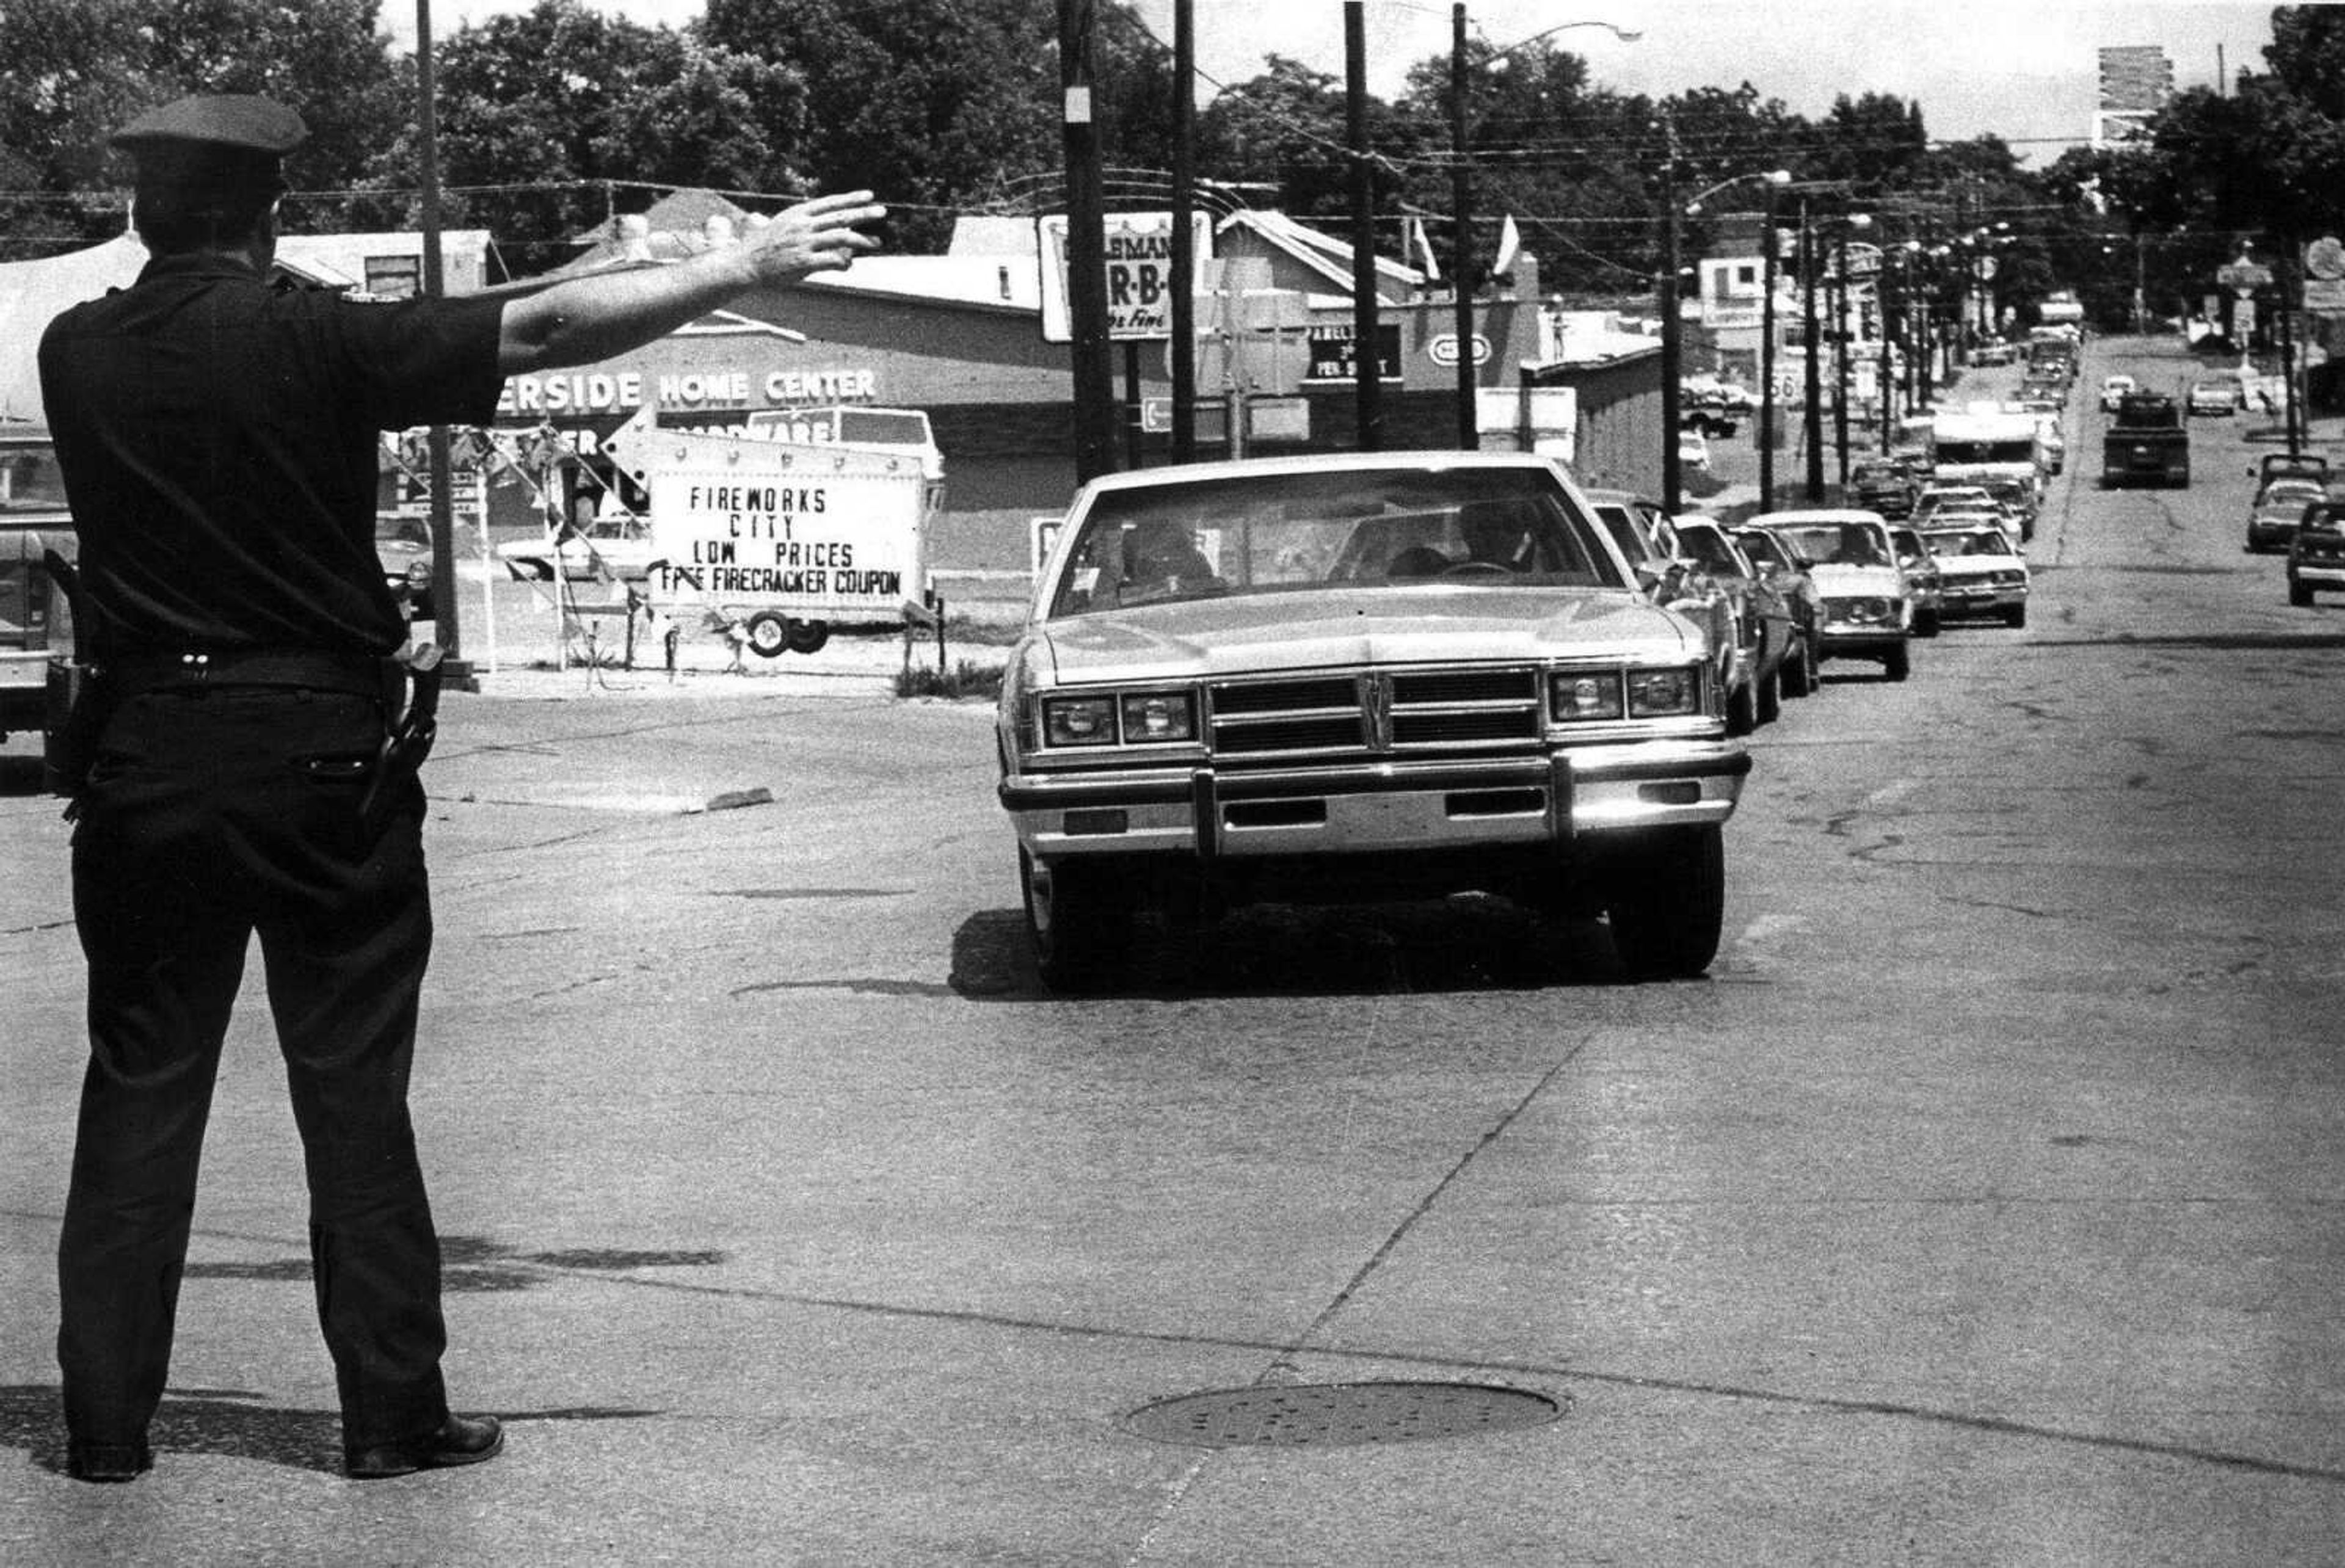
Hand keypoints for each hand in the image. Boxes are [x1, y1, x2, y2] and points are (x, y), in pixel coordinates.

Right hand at [743, 191, 886, 283]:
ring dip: (862, 239)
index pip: (830, 202)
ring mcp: (803, 242)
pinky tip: (849, 265)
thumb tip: (834, 229)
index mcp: (798, 213)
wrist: (746, 263)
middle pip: (840, 216)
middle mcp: (802, 225)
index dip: (851, 198)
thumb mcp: (787, 227)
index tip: (869, 195)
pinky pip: (832, 260)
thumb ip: (810, 226)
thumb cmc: (767, 247)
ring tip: (877, 242)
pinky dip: (844, 262)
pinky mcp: (802, 262)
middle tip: (882, 211)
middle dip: (863, 213)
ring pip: (840, 237)